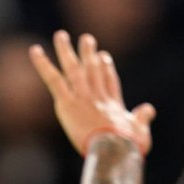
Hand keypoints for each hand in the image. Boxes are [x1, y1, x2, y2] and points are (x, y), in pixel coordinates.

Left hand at [29, 31, 154, 157]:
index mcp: (114, 105)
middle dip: (88, 54)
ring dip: (66, 51)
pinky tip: (35, 50)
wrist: (113, 147)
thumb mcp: (141, 131)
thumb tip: (148, 109)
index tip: (103, 56)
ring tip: (61, 35)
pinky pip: (53, 79)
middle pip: (92, 70)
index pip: (109, 81)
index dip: (106, 68)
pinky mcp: (68, 103)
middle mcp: (97, 96)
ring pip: (73, 69)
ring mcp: (82, 97)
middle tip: (86, 38)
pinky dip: (43, 64)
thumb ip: (143, 118)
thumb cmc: (128, 145)